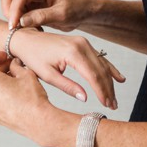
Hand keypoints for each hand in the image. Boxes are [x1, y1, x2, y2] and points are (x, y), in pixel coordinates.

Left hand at [0, 51, 55, 145]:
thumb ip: (16, 66)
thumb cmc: (32, 98)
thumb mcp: (26, 74)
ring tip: (17, 81)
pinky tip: (16, 94)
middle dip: (0, 68)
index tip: (4, 56)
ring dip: (1, 82)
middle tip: (14, 66)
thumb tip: (13, 64)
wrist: (38, 122)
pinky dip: (1, 94)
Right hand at [1, 0, 89, 30]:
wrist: (82, 12)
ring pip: (8, 1)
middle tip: (14, 28)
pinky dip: (16, 19)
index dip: (14, 10)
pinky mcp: (28, 4)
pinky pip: (15, 10)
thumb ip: (42, 17)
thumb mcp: (62, 15)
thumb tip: (20, 21)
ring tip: (22, 29)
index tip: (13, 26)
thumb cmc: (76, 10)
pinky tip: (28, 28)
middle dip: (7, 10)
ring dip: (10, 15)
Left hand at [9, 27, 124, 109]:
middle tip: (113, 106)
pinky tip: (119, 79)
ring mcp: (83, 42)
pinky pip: (100, 58)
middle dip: (108, 89)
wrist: (27, 39)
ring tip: (114, 99)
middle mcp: (81, 45)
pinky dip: (109, 69)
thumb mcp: (48, 75)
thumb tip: (85, 98)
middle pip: (101, 71)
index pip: (93, 76)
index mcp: (72, 53)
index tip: (106, 105)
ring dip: (110, 82)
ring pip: (102, 65)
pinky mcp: (83, 43)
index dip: (101, 92)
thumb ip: (67, 86)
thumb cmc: (34, 57)